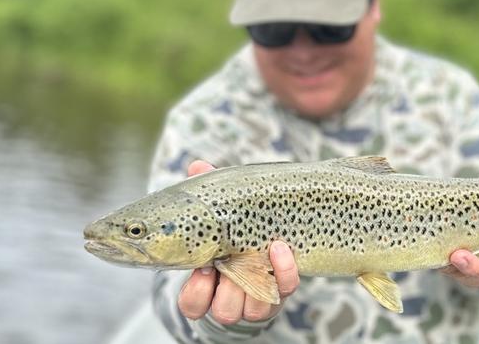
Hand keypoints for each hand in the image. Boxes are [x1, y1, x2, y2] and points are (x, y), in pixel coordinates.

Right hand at [177, 160, 299, 323]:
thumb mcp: (219, 215)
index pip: (192, 305)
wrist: (271, 239)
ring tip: (257, 253)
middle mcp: (232, 298)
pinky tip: (279, 247)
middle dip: (229, 288)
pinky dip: (284, 269)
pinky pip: (285, 288)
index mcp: (208, 285)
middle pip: (225, 311)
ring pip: (255, 309)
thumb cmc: (235, 230)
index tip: (205, 268)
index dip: (197, 292)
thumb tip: (197, 166)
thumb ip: (208, 194)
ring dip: (257, 281)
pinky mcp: (284, 289)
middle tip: (231, 261)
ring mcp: (260, 297)